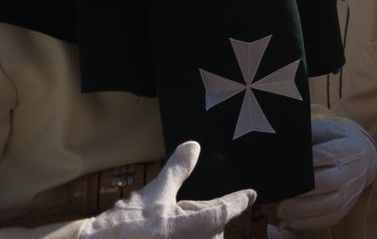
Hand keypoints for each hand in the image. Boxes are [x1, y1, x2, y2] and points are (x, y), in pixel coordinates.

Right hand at [80, 142, 254, 238]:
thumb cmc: (125, 226)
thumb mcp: (154, 194)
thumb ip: (178, 171)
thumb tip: (194, 146)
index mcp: (196, 226)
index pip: (227, 210)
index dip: (239, 200)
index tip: (251, 193)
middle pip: (215, 228)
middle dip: (204, 219)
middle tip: (179, 213)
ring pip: (205, 236)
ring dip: (193, 230)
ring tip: (165, 225)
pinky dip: (185, 234)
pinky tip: (169, 231)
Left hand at [275, 115, 376, 231]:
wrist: (363, 158)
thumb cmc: (338, 142)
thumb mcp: (329, 130)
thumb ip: (311, 133)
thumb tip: (287, 138)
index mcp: (352, 148)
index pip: (331, 154)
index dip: (311, 159)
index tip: (288, 163)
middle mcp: (354, 171)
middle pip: (332, 182)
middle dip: (305, 190)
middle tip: (280, 197)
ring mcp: (352, 191)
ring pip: (330, 204)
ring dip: (304, 210)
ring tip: (281, 210)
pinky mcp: (346, 207)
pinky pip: (329, 218)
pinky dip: (309, 222)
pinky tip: (290, 221)